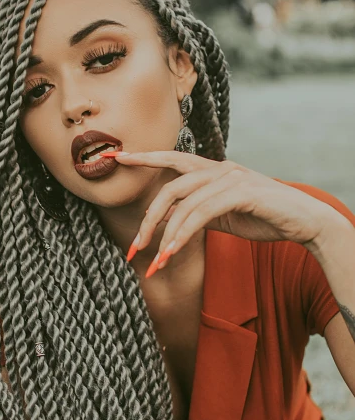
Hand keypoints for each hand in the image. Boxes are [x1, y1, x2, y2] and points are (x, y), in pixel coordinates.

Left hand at [99, 149, 334, 277]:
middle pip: (170, 188)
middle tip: (134, 247)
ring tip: (156, 262)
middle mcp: (219, 168)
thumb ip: (194, 212)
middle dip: (149, 220)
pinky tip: (172, 252)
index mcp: (213, 169)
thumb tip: (164, 219)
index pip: (172, 160)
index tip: (116, 156)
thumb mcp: (221, 215)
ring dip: (166, 237)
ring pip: (184, 204)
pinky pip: (202, 213)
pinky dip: (183, 235)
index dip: (144, 157)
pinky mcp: (241, 191)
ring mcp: (231, 177)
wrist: (304, 222)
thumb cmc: (263, 217)